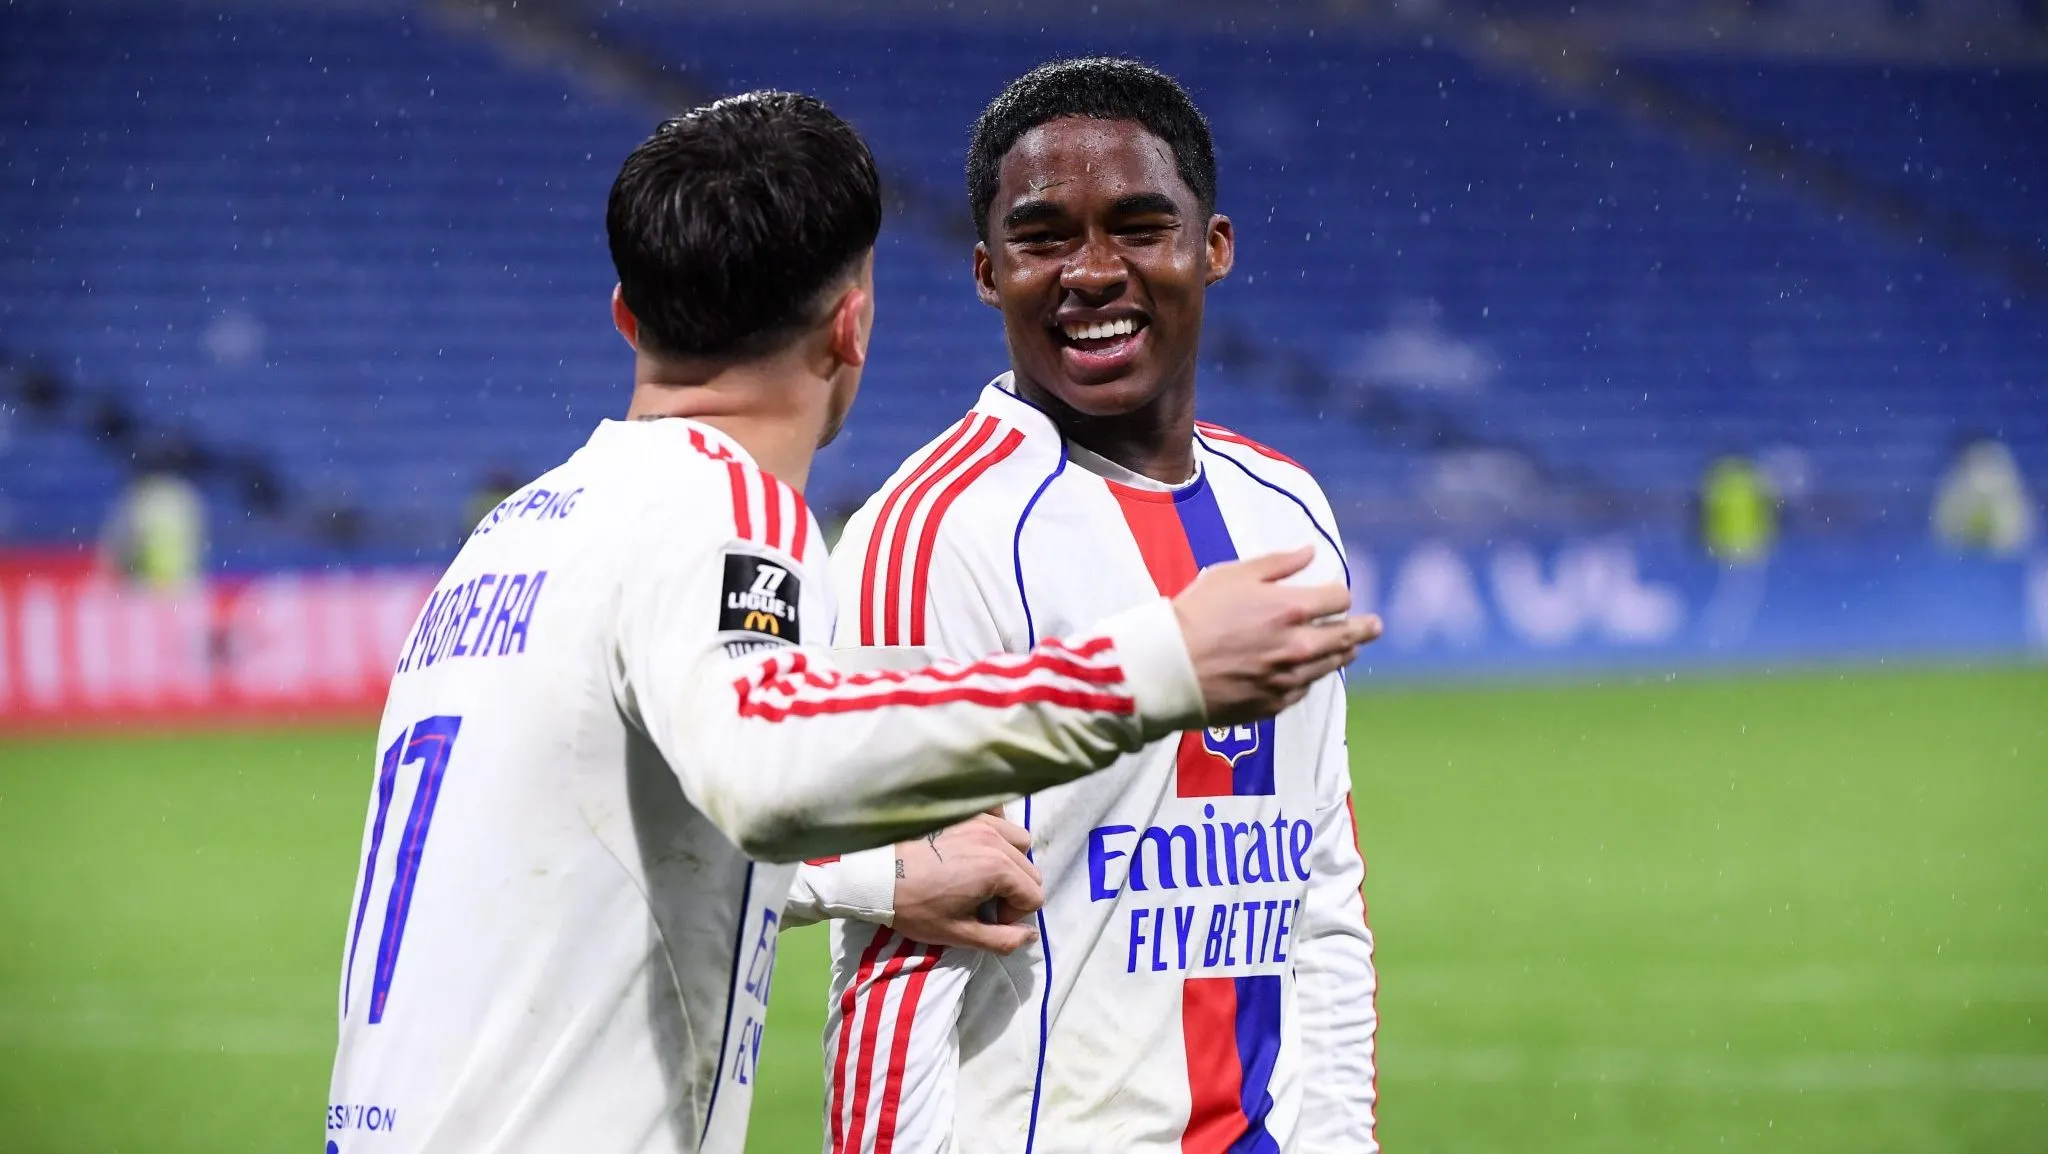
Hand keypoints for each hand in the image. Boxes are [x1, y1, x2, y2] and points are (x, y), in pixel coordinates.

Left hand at [891, 812, 1043, 953]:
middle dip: (1013, 891)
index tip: (986, 919)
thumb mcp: (959, 934)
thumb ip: (1002, 940)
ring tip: (982, 876)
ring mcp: (980, 821)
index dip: (1013, 915)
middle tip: (982, 902)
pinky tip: (979, 846)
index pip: (1034, 895)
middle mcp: (995, 839)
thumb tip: (1030, 936)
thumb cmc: (915, 906)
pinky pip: (998, 816)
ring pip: (1019, 842)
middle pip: (1030, 870)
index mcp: (998, 869)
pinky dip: (997, 831)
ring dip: (1010, 862)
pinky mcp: (965, 813)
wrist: (877, 876)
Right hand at [1172, 547, 1382, 726]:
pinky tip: (1305, 672)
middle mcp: (1298, 645)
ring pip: (1331, 665)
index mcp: (1291, 608)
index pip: (1339, 599)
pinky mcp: (1274, 703)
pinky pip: (1303, 689)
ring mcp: (1288, 678)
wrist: (1168, 665)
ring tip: (1350, 649)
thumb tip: (1310, 552)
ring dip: (1343, 654)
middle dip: (1364, 628)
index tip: (1333, 594)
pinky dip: (1308, 677)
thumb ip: (1278, 563)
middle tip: (1374, 626)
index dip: (1338, 593)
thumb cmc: (1196, 613)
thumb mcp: (1233, 574)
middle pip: (1348, 636)